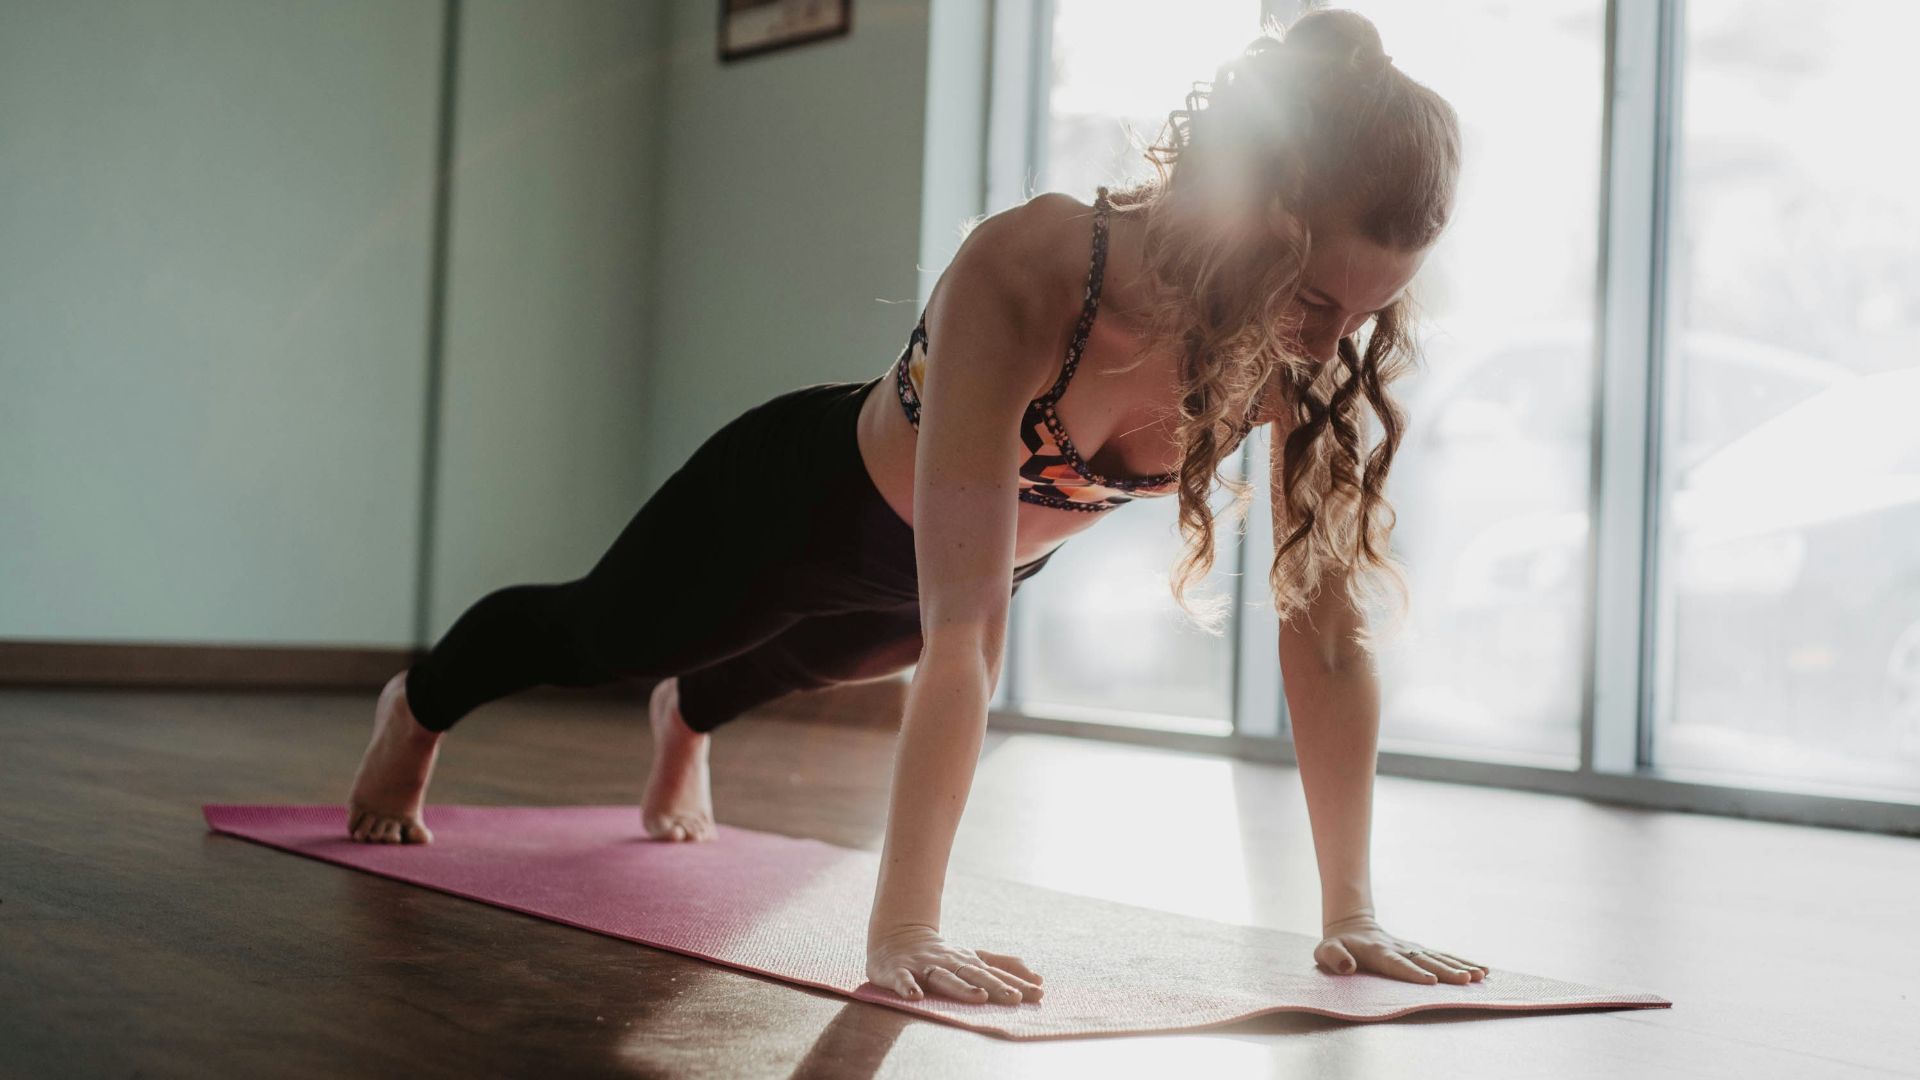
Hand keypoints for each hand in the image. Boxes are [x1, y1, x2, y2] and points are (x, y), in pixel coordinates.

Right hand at [866, 924, 1044, 1004]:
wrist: (897, 937)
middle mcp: (950, 963)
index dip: (1016, 983)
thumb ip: (1004, 966)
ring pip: (944, 977)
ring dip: (961, 987)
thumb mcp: (974, 959)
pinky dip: (908, 987)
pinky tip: (916, 997)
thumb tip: (1038, 978)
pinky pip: (903, 979)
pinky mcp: (898, 971)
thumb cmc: (943, 956)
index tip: (1039, 992)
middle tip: (1015, 998)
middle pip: (975, 975)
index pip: (995, 973)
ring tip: (979, 997)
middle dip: (995, 986)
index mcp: (968, 962)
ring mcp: (924, 966)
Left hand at [1315, 913, 1488, 984]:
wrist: (1351, 926)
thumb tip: (1347, 966)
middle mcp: (1400, 949)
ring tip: (1480, 975)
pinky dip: (1462, 962)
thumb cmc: (1337, 946)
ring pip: (1439, 957)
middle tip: (1466, 980)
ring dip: (1460, 966)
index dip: (1412, 973)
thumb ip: (1333, 957)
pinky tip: (1482, 970)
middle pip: (1425, 961)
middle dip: (1446, 971)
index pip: (1397, 964)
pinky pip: (1444, 957)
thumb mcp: (1325, 952)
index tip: (1430, 982)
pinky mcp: (1421, 951)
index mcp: (1378, 952)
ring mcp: (1412, 949)